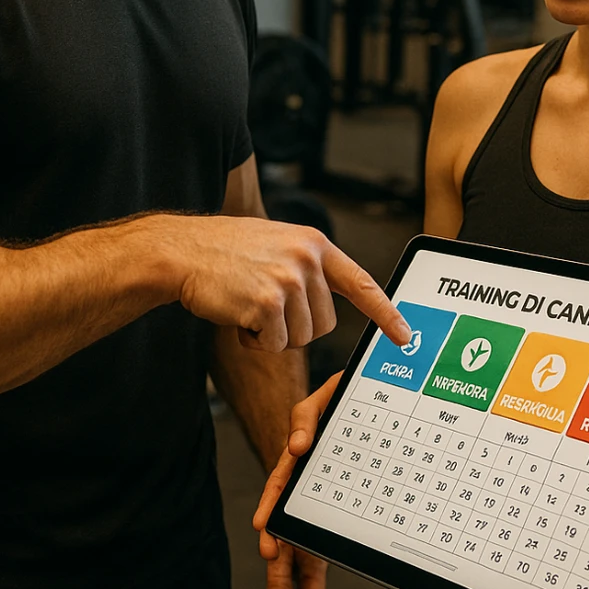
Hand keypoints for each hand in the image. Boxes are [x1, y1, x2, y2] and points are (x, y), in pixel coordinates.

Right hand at [163, 215, 411, 352]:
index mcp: (315, 244)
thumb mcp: (277, 244)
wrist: (182, 251)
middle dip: (296, 327)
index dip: (386, 313)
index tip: (405, 336)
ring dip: (273, 334)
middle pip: (324, 324)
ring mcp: (289, 280)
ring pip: (300, 338)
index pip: (362, 283)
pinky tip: (237, 315)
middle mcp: (307, 259)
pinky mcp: (268, 303)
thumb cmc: (225, 251)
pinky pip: (274, 345)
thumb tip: (329, 307)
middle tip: (264, 306)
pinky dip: (254, 340)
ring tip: (247, 304)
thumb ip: (307, 267)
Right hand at [250, 372, 340, 588]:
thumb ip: (304, 421)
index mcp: (296, 475)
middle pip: (283, 544)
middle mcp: (298, 499)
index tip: (268, 549)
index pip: (281, 504)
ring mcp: (309, 511)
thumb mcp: (315, 404)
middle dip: (277, 582)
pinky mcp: (325, 517)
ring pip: (294, 557)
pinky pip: (310, 556)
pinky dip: (299, 585)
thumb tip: (298, 447)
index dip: (274, 522)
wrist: (343, 407)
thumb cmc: (328, 407)